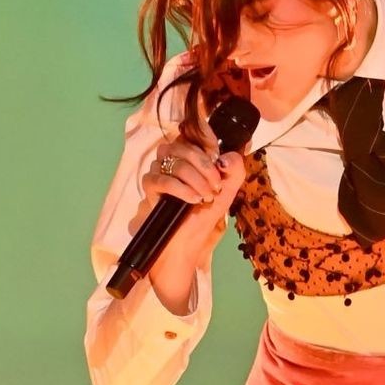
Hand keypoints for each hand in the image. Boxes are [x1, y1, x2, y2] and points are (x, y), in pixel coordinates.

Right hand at [142, 130, 247, 262]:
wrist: (185, 247)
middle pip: (181, 145)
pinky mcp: (149, 189)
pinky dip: (180, 188)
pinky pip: (160, 180)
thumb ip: (235, 171)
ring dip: (194, 177)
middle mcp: (172, 163)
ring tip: (205, 197)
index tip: (220, 161)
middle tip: (215, 186)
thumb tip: (225, 157)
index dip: (207, 142)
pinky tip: (193, 200)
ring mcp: (159, 174)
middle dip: (204, 165)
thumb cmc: (202, 220)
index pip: (193, 137)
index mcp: (190, 160)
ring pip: (171, 160)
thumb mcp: (226, 194)